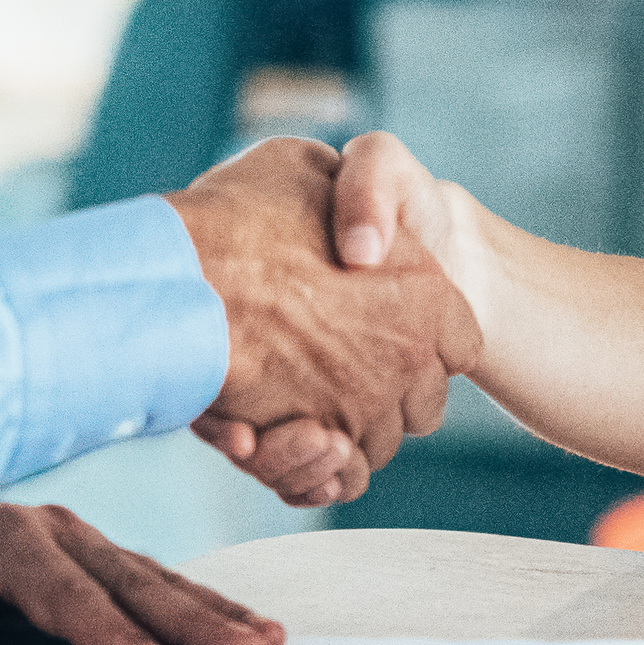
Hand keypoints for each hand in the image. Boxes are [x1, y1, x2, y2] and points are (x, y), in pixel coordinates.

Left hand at [0, 503, 283, 644]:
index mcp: (2, 538)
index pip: (67, 593)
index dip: (113, 632)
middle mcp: (52, 531)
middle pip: (132, 580)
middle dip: (194, 619)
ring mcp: (78, 541)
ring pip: (154, 578)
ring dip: (211, 610)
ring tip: (266, 640)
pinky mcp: (91, 559)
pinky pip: (151, 583)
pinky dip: (197, 605)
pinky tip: (237, 626)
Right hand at [167, 136, 475, 503]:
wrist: (184, 275)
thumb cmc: (238, 218)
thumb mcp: (303, 166)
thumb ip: (343, 191)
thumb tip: (346, 213)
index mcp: (427, 293)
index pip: (459, 342)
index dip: (422, 336)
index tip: (384, 326)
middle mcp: (410, 357)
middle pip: (421, 402)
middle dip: (386, 390)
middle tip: (335, 365)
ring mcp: (368, 406)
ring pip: (376, 443)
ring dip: (343, 428)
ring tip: (298, 398)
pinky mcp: (319, 445)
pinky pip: (336, 478)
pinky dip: (315, 469)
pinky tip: (284, 433)